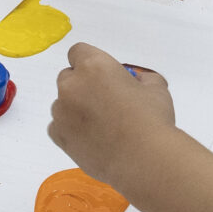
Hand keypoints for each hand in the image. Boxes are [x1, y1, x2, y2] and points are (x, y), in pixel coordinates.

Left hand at [47, 43, 178, 184]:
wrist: (144, 160)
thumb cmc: (152, 120)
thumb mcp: (156, 89)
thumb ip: (141, 79)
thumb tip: (137, 83)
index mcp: (94, 66)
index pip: (78, 52)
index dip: (89, 62)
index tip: (101, 75)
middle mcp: (72, 85)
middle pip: (68, 77)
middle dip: (82, 85)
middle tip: (103, 101)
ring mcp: (61, 112)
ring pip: (61, 103)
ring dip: (75, 108)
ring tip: (100, 125)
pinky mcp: (59, 136)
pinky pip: (57, 126)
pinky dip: (69, 129)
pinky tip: (89, 137)